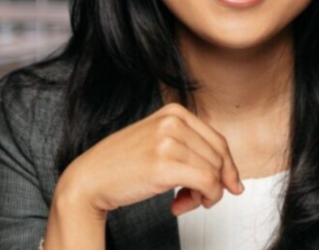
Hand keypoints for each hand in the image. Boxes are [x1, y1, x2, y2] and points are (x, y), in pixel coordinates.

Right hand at [54, 103, 243, 218]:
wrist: (87, 180)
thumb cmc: (122, 166)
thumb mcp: (160, 144)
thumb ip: (192, 151)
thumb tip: (231, 178)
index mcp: (174, 112)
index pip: (218, 141)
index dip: (228, 167)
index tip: (230, 185)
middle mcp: (173, 122)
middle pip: (218, 157)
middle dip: (213, 183)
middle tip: (196, 199)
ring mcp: (168, 141)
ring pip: (214, 172)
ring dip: (204, 195)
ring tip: (183, 203)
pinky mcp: (164, 164)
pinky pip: (206, 183)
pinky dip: (203, 198)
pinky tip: (180, 205)